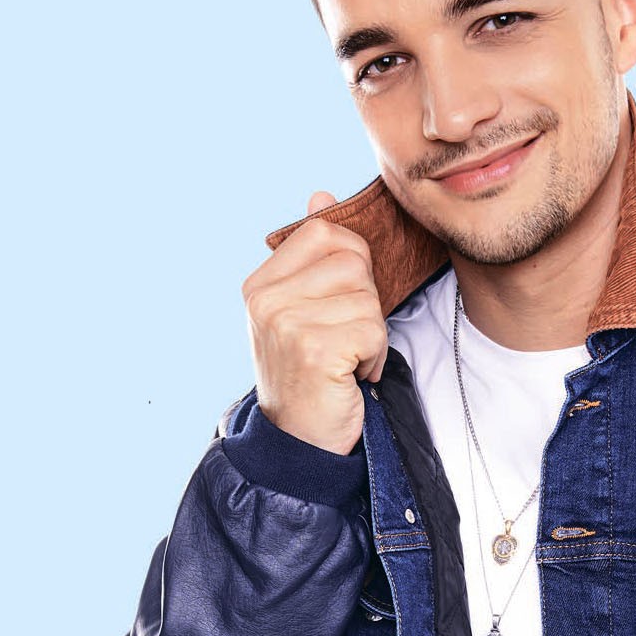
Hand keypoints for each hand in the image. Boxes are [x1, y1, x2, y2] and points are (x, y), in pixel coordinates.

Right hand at [240, 189, 389, 456]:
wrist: (298, 442)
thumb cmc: (308, 375)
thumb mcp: (301, 311)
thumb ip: (312, 257)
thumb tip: (321, 193)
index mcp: (260, 284)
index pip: (323, 232)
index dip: (352, 262)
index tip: (343, 302)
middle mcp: (266, 300)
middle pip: (353, 262)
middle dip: (366, 303)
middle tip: (346, 339)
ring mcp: (287, 324)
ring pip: (367, 297)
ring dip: (371, 334)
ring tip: (347, 360)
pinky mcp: (315, 350)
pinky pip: (374, 329)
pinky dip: (375, 357)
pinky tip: (352, 376)